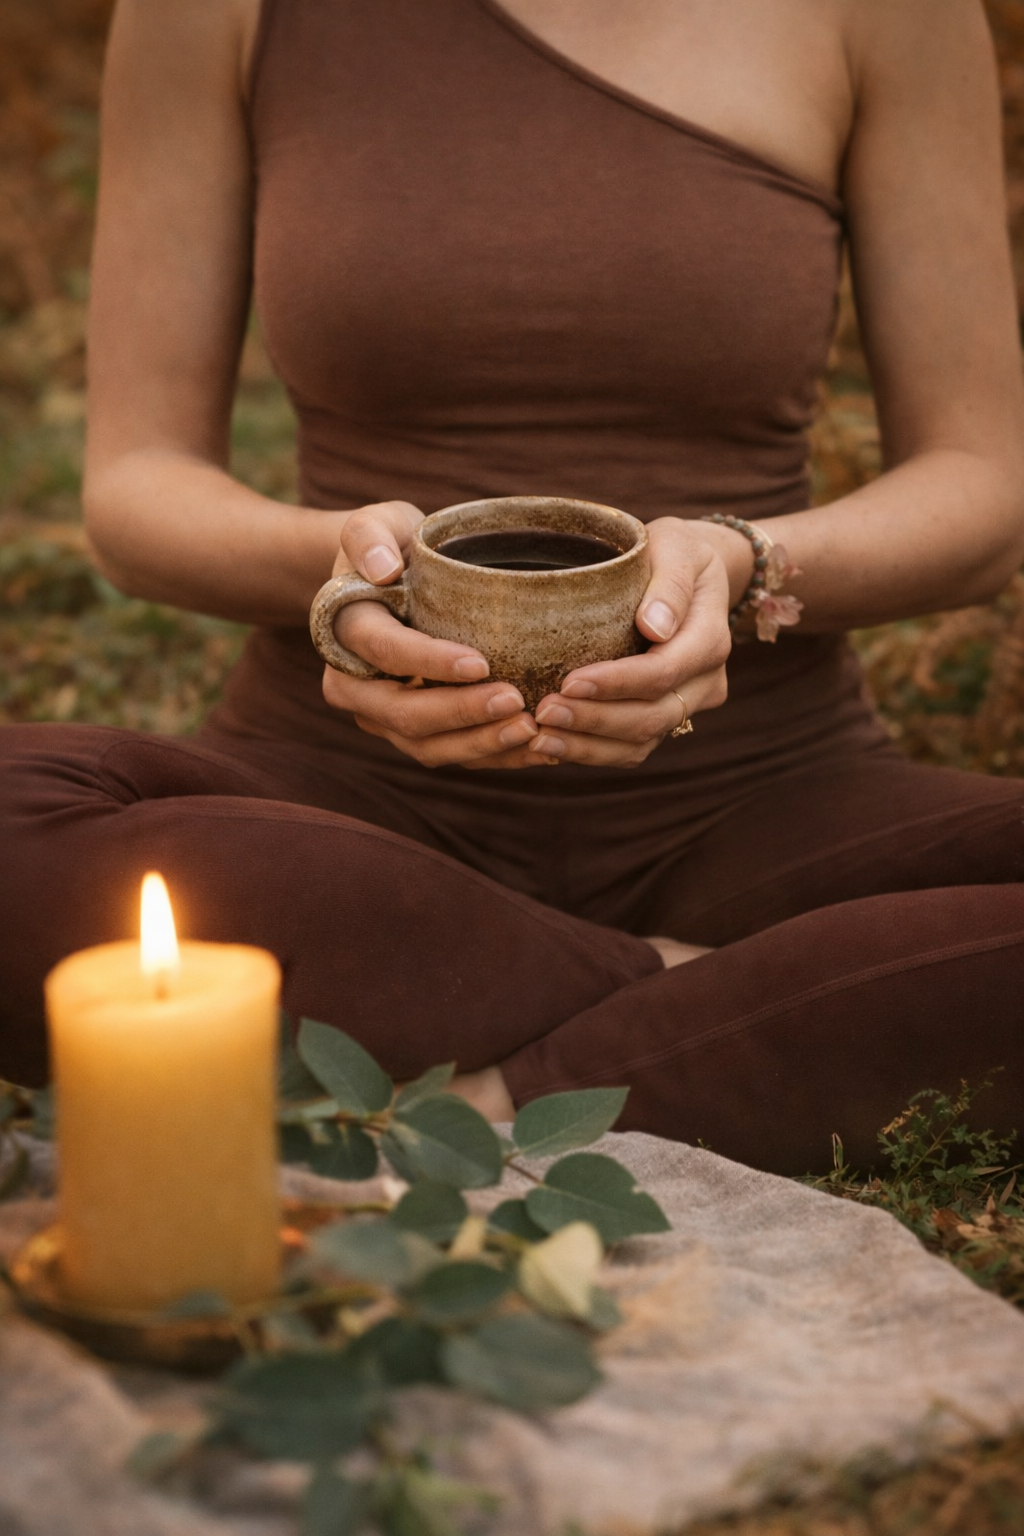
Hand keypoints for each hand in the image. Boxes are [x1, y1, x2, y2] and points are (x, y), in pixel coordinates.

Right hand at [321, 501, 550, 767]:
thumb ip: (369, 535)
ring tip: (534, 730)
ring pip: (427, 747)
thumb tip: (383, 568)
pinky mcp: (414, 734)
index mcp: (346, 634)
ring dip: (482, 745)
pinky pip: (452, 755)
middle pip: (404, 715)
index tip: (481, 663)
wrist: (388, 581)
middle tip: (517, 702)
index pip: (386, 653)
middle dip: (462, 714)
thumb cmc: (390, 545)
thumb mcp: (375, 523)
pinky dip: (496, 756)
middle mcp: (355, 687)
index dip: (430, 662)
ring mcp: (383, 718)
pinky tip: (541, 748)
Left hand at [526, 517, 747, 766]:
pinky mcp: (663, 717)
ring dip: (589, 746)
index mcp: (710, 638)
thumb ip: (670, 583)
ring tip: (541, 737)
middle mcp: (706, 681)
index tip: (569, 681)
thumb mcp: (675, 545)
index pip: (664, 672)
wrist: (692, 575)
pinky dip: (592, 751)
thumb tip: (654, 626)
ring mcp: (687, 705)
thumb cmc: (675, 552)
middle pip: (653, 716)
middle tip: (544, 713)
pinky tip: (552, 745)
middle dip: (595, 720)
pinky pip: (631, 747)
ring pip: (642, 742)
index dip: (617, 683)